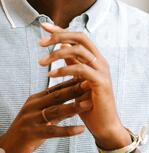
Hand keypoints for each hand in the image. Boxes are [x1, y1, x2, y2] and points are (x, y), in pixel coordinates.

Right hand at [0, 78, 91, 152]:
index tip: (88, 76)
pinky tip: (81, 129)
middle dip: (75, 89)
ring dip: (74, 106)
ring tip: (89, 104)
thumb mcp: (43, 119)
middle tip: (91, 84)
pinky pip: (53, 131)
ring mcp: (31, 119)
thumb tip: (76, 107)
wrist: (6, 150)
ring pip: (55, 110)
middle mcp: (32, 106)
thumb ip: (58, 112)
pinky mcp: (32, 133)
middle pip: (57, 95)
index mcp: (35, 100)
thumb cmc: (28, 133)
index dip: (72, 83)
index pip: (56, 88)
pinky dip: (68, 129)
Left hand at [38, 22, 129, 146]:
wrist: (104, 126)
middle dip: (59, 36)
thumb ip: (72, 65)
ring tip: (42, 62)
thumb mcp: (78, 81)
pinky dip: (64, 69)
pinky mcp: (100, 82)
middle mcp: (101, 62)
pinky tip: (51, 74)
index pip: (78, 37)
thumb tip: (60, 48)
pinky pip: (80, 69)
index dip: (61, 30)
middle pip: (81, 37)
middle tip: (41, 42)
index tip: (44, 26)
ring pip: (79, 51)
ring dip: (57, 53)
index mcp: (95, 60)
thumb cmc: (90, 106)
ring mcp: (102, 71)